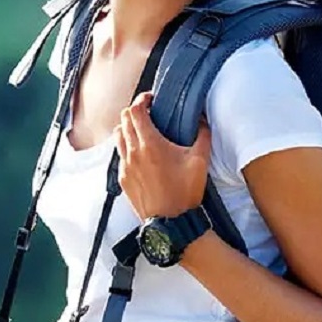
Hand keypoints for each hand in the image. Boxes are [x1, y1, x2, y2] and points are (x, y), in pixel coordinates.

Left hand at [114, 92, 210, 218]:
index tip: (151, 99)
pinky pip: (119, 155)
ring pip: (118, 136)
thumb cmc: (185, 192)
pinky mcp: (122, 179)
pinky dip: (127, 147)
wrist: (171, 222)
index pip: (135, 110)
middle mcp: (133, 152)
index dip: (142, 100)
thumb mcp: (201, 161)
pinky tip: (140, 154)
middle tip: (149, 113)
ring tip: (143, 131)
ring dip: (128, 128)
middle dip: (135, 112)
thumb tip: (201, 120)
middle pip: (123, 119)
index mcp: (150, 144)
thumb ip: (203, 135)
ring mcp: (125, 166)